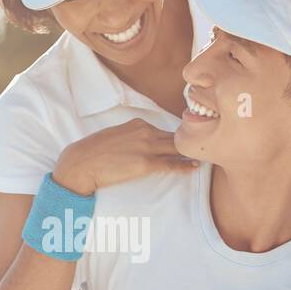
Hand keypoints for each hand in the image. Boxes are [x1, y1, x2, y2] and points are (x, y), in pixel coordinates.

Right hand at [52, 118, 196, 195]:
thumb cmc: (94, 151)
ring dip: (191, 153)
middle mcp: (145, 132)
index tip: (189, 140)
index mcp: (138, 123)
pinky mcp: (145, 163)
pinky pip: (170, 163)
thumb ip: (131, 136)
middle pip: (174, 138)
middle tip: (208, 145)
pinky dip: (184, 165)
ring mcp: (146, 147)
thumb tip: (140, 144)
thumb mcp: (115, 135)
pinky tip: (194, 166)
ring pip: (175, 149)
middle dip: (190, 142)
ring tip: (207, 156)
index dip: (178, 137)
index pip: (164, 130)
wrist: (82, 162)